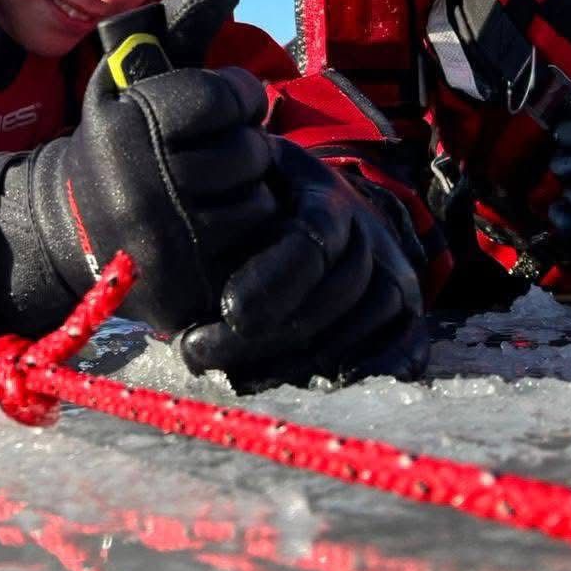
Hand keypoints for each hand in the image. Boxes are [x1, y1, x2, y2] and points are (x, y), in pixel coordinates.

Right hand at [0, 0, 281, 332]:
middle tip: (227, 148)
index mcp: (124, 127)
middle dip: (246, 145)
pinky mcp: (183, 288)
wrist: (71, 230)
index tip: (231, 100)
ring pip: (256, 203)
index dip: (236, 94)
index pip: (218, 99)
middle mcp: (140, 188)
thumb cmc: (113, 141)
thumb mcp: (127, 76)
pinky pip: (254, 253)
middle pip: (245, 153)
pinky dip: (250, 235)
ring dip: (251, 190)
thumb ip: (174, 26)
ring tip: (224, 186)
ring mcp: (162, 245)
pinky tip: (226, 222)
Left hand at [179, 146, 428, 386]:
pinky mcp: (407, 314)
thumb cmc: (262, 196)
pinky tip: (311, 389)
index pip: (310, 241)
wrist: (318, 202)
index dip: (273, 279)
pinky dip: (364, 372)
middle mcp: (369, 234)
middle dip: (263, 335)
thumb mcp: (240, 181)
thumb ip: (216, 204)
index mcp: (326, 197)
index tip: (226, 312)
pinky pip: (401, 349)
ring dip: (299, 361)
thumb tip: (164, 234)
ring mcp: (395, 274)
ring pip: (362, 325)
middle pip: (332, 294)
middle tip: (196, 354)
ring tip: (235, 379)